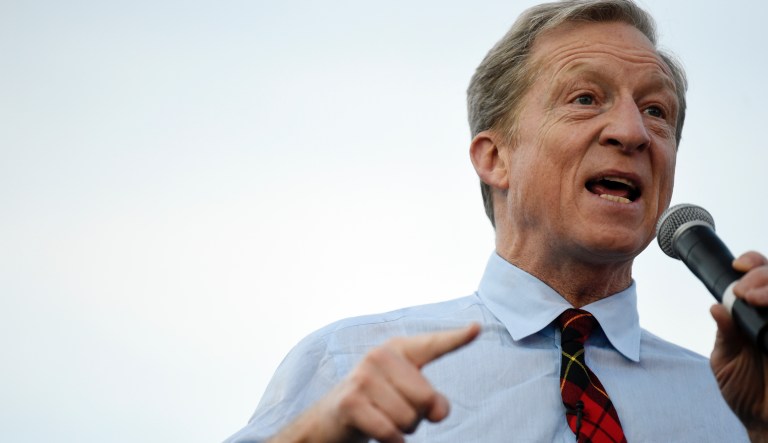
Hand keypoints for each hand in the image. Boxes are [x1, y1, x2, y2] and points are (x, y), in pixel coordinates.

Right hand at [269, 323, 480, 442]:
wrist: (332, 418)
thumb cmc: (378, 404)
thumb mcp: (408, 398)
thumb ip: (432, 400)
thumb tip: (438, 410)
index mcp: (398, 349)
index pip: (433, 345)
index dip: (457, 338)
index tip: (477, 328)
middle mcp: (380, 356)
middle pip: (426, 398)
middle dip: (417, 416)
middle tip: (396, 412)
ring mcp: (363, 376)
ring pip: (408, 418)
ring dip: (402, 430)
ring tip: (383, 419)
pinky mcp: (350, 401)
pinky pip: (390, 431)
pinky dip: (393, 442)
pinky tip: (386, 438)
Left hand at [710, 251, 767, 439]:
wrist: (763, 422)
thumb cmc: (745, 390)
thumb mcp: (726, 361)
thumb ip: (724, 335)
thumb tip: (716, 308)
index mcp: (758, 315)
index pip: (762, 277)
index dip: (754, 264)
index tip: (738, 266)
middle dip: (762, 274)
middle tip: (744, 290)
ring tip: (754, 298)